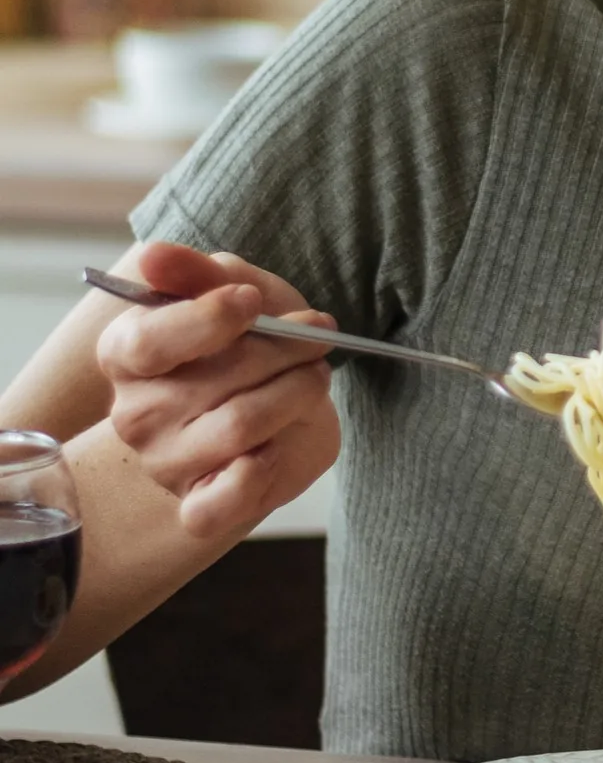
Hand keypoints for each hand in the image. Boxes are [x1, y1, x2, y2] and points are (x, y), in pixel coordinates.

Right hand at [97, 242, 341, 541]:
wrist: (278, 406)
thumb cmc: (252, 342)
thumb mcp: (236, 288)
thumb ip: (199, 273)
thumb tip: (153, 256)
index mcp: (127, 353)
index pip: (149, 341)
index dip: (209, 318)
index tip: (253, 301)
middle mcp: (135, 412)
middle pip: (221, 378)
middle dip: (288, 349)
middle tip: (315, 339)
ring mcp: (164, 463)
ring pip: (242, 427)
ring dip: (298, 393)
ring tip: (311, 378)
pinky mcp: (197, 505)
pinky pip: (220, 506)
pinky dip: (257, 477)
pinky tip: (274, 449)